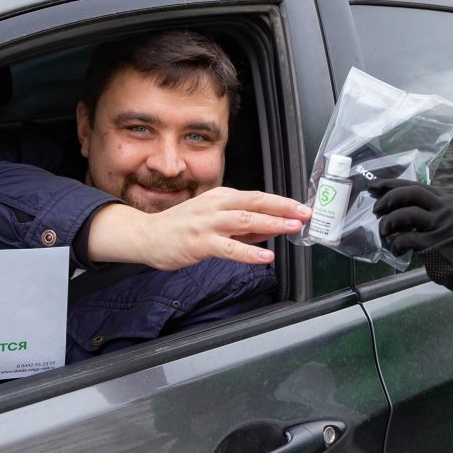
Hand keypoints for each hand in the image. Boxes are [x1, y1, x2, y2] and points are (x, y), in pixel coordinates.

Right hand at [86, 188, 312, 270]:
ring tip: (292, 228)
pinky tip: (265, 256)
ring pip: (246, 220)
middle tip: (305, 213)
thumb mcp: (214, 218)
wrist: (147, 235)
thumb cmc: (181, 227)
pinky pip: (230, 248)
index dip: (282, 202)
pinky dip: (250, 252)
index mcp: (220, 196)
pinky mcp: (201, 242)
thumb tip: (272, 227)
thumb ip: (243, 225)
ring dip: (272, 223)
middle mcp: (216, 205)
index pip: (257, 196)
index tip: (302, 207)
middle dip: (284, 208)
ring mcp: (208, 223)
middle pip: (256, 202)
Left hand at [370, 179, 452, 299]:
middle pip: (410, 192)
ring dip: (389, 222)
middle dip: (388, 198)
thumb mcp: (449, 221)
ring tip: (384, 231)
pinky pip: (405, 238)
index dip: (392, 184)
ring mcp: (439, 225)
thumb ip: (430, 212)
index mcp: (446, 201)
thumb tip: (399, 208)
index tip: (375, 186)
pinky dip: (396, 244)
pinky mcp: (432, 244)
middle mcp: (445, 209)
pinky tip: (397, 251)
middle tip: (376, 209)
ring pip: (405, 213)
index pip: (416, 185)